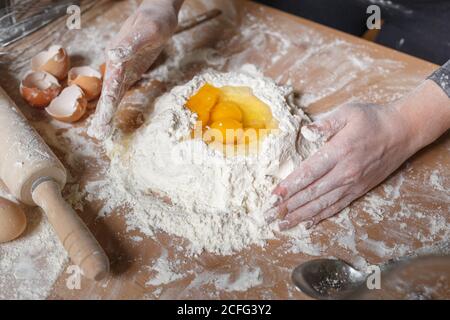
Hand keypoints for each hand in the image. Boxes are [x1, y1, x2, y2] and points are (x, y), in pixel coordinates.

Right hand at [88, 0, 182, 139]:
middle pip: (108, 93)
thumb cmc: (154, 20)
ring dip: (107, 112)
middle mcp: (116, 65)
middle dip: (103, 114)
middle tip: (98, 135)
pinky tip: (110, 115)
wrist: (158, 14)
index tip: (102, 121)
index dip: (107, 104)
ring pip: (113, 94)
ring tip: (100, 132)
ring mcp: (123, 69)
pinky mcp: (131, 71)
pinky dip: (116, 104)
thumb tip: (113, 56)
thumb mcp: (146, 30)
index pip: (111, 85)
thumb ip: (129, 44)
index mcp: (117, 57)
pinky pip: (122, 90)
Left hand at [265, 79, 449, 229]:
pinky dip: (321, 216)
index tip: (272, 196)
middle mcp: (345, 172)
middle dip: (288, 206)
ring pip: (322, 204)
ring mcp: (353, 183)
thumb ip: (326, 124)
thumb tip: (306, 131)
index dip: (289, 186)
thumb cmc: (372, 119)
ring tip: (283, 225)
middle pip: (311, 193)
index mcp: (339, 151)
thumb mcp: (348, 112)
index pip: (308, 173)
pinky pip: (338, 206)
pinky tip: (308, 223)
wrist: (403, 131)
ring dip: (301, 215)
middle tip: (269, 216)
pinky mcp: (360, 189)